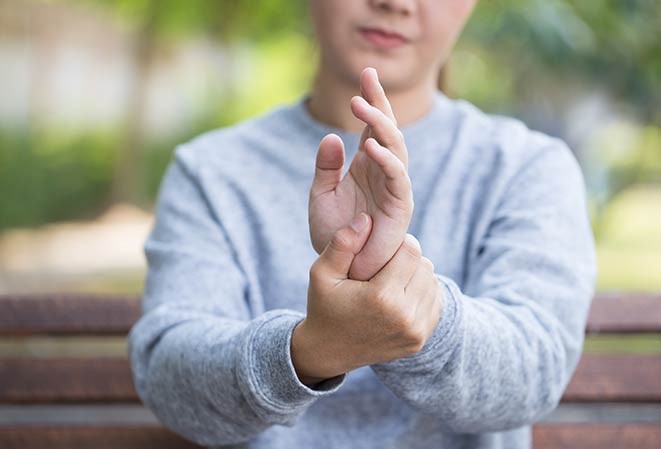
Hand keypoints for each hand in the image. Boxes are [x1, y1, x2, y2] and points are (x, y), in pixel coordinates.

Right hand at [291, 213, 443, 384]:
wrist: (328, 352)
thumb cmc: (324, 306)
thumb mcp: (321, 273)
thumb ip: (342, 243)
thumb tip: (367, 218)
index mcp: (381, 298)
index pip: (411, 250)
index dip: (397, 243)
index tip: (380, 248)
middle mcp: (404, 317)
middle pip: (424, 265)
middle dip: (407, 259)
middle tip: (385, 265)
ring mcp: (415, 331)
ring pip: (432, 281)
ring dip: (415, 275)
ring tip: (390, 279)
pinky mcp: (420, 340)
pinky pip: (435, 301)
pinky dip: (421, 293)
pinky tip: (399, 294)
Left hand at [308, 67, 413, 280]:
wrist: (344, 267)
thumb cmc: (334, 233)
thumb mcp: (322, 195)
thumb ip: (326, 168)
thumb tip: (331, 137)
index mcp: (367, 165)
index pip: (373, 125)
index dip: (371, 100)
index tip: (364, 73)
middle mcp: (383, 171)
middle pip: (387, 129)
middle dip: (378, 102)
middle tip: (366, 77)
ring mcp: (394, 187)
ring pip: (395, 148)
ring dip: (381, 124)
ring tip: (361, 104)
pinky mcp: (400, 205)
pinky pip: (397, 177)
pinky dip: (386, 159)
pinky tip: (370, 143)